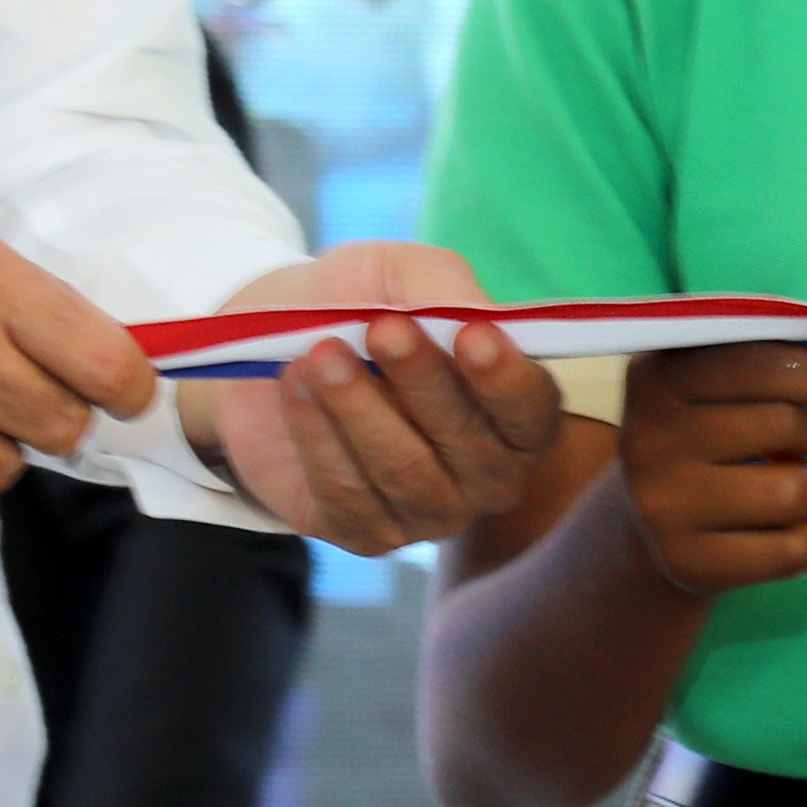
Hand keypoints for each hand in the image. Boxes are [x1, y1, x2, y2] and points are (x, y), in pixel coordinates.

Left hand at [174, 242, 569, 555]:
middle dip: (423, 382)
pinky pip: (346, 492)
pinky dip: (316, 434)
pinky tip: (297, 387)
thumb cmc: (361, 306)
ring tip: (318, 353)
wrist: (273, 344)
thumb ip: (443, 287)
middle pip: (470, 445)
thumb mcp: (400, 274)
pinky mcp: (365, 532)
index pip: (534, 412)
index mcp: (516, 413)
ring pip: (404, 471)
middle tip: (380, 328)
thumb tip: (473, 314)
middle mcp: (486, 474)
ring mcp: (429, 512)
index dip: (507, 380)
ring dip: (357, 406)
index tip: (472, 334)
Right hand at [615, 339, 806, 598]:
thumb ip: (779, 368)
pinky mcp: (689, 563)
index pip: (761, 362)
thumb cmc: (707, 442)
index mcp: (658, 375)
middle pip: (784, 423)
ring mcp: (664, 505)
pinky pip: (795, 549)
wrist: (647, 532)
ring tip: (797, 485)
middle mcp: (650, 437)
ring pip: (795, 490)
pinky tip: (803, 527)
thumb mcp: (718, 392)